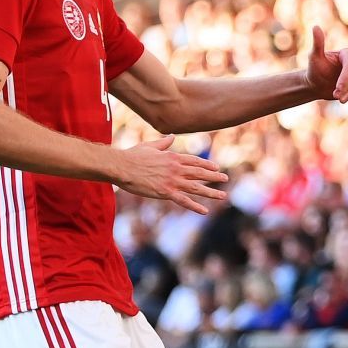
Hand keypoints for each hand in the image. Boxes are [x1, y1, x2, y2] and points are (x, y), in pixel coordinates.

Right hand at [113, 136, 229, 213]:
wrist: (122, 166)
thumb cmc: (133, 155)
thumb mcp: (150, 146)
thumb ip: (164, 143)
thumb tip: (172, 136)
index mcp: (173, 157)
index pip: (195, 161)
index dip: (207, 165)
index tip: (216, 167)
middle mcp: (176, 169)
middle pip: (200, 173)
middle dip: (214, 177)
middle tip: (225, 179)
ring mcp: (172, 181)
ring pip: (196, 188)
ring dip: (211, 192)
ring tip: (223, 196)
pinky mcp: (165, 192)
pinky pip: (184, 201)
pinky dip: (195, 206)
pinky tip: (205, 211)